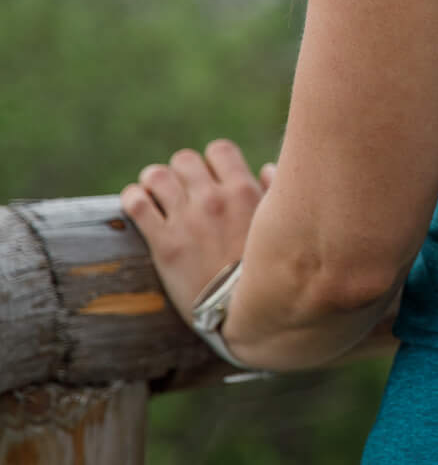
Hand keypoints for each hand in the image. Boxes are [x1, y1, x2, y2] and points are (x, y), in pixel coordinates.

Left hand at [120, 139, 275, 319]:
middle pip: (184, 159)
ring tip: (154, 197)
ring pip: (157, 175)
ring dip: (153, 183)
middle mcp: (215, 199)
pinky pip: (136, 203)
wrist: (243, 314)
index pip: (219, 150)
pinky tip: (138, 208)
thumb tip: (267, 170)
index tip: (207, 179)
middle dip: (179, 173)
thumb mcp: (277, 230)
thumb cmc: (263, 273)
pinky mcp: (164, 243)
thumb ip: (273, 195)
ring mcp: (187, 219)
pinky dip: (133, 199)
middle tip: (178, 193)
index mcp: (245, 192)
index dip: (210, 162)